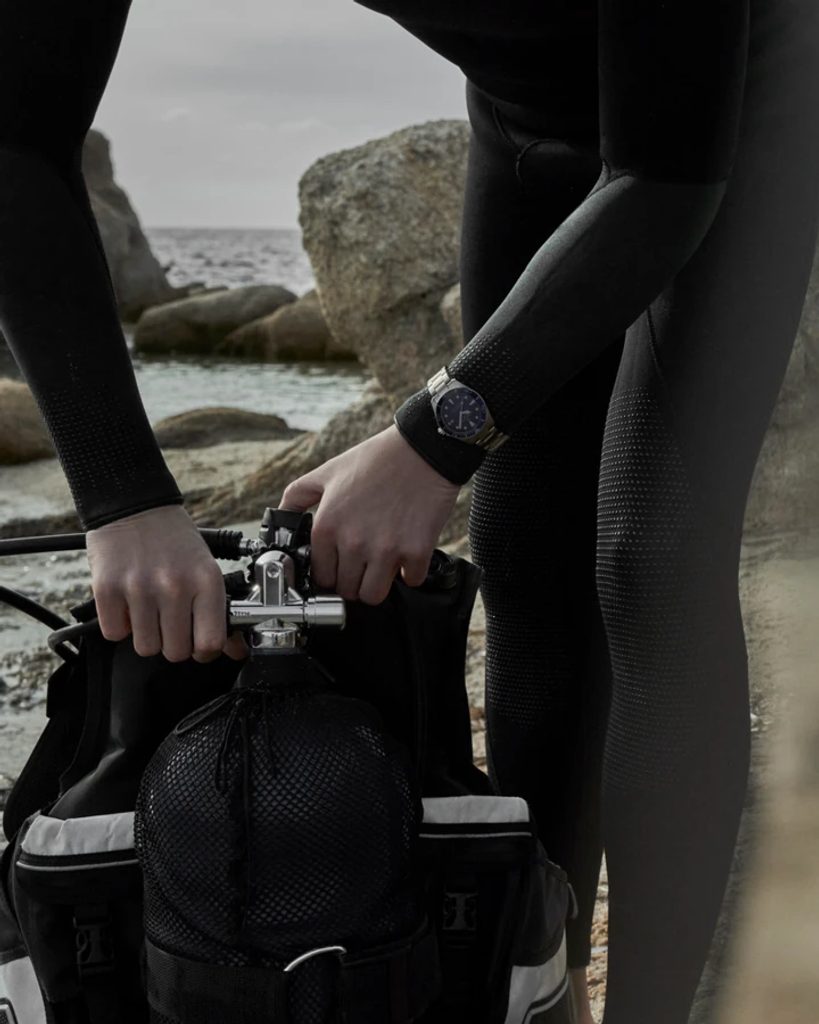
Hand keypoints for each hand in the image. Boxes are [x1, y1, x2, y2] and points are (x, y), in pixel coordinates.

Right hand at [85, 504, 248, 662]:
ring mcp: (139, 588)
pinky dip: (120, 624)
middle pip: (176, 652)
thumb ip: (218, 612)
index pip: (210, 643)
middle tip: (170, 620)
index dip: (204, 650)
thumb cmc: (174, 540)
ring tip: (148, 608)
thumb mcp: (205, 569)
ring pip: (146, 648)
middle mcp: (174, 585)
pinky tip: (128, 602)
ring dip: (146, 634)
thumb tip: (236, 651)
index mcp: (206, 580)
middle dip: (173, 642)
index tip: (198, 642)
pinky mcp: (107, 589)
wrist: (135, 505)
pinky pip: (115, 634)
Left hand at [280, 423, 459, 604]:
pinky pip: (411, 581)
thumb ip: (296, 497)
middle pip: (347, 591)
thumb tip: (281, 519)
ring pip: (373, 595)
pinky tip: (407, 555)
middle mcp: (353, 542)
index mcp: (327, 526)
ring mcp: (385, 550)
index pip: (321, 577)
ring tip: (382, 565)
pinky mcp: (416, 551)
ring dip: (378, 584)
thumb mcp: (327, 472)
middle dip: (353, 581)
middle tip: (363, 565)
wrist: (422, 449)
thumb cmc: (376, 459)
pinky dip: (410, 572)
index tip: (340, 568)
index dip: (330, 574)